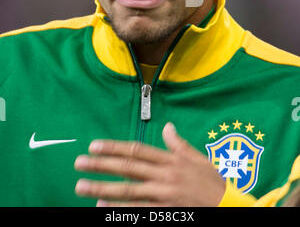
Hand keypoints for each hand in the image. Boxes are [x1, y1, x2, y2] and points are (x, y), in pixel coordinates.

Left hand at [74, 122, 224, 206]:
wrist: (229, 208)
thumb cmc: (213, 183)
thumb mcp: (198, 159)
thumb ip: (179, 144)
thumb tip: (167, 127)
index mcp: (170, 160)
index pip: (136, 150)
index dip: (113, 148)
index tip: (94, 146)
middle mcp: (164, 176)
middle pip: (127, 168)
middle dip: (101, 165)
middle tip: (78, 164)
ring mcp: (164, 197)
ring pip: (128, 191)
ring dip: (103, 189)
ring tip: (82, 187)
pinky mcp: (166, 214)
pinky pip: (139, 212)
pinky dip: (121, 211)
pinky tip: (104, 210)